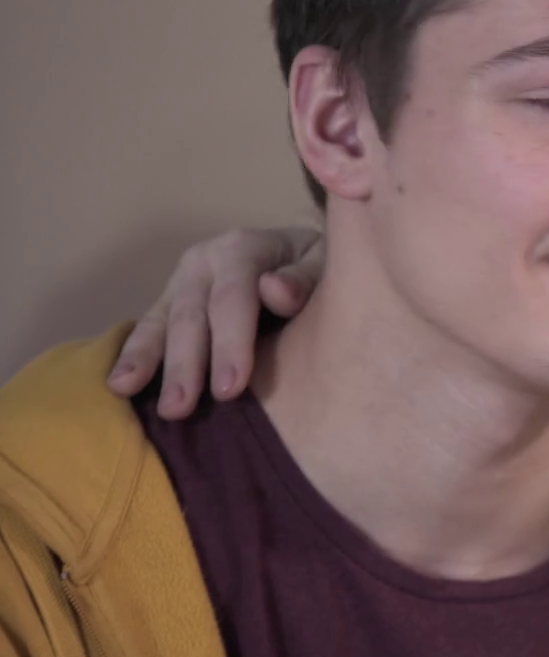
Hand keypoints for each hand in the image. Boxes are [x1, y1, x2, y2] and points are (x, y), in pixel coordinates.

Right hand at [106, 227, 324, 417]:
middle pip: (192, 314)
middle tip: (178, 408)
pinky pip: (148, 329)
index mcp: (246, 248)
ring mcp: (182, 282)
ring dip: (145, 359)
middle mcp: (206, 261)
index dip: (231, 343)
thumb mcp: (324, 265)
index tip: (230, 389)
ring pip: (161, 321)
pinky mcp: (169, 303)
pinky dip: (133, 354)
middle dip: (184, 363)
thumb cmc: (319, 270)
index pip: (235, 297)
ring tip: (125, 390)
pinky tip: (118, 383)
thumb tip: (276, 290)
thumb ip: (305, 278)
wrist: (304, 258)